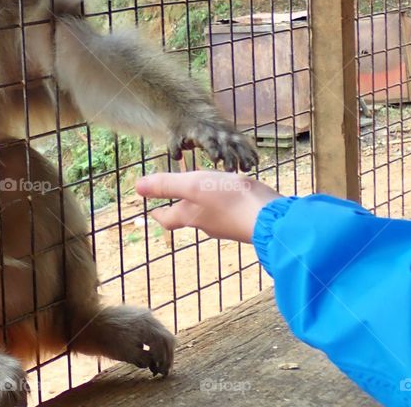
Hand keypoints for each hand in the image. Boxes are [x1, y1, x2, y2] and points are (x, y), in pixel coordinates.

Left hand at [135, 170, 282, 242]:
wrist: (273, 219)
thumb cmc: (231, 200)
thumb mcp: (194, 186)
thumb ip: (167, 185)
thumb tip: (137, 188)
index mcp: (191, 216)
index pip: (168, 218)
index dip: (159, 213)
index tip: (154, 211)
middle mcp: (208, 224)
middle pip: (189, 216)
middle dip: (181, 207)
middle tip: (177, 196)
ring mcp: (229, 224)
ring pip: (210, 213)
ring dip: (204, 201)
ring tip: (205, 187)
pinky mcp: (247, 221)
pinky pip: (230, 210)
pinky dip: (225, 200)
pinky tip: (234, 191)